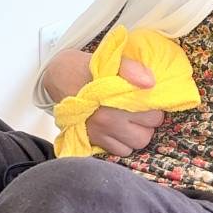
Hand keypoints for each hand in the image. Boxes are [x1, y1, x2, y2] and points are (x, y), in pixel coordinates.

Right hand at [43, 48, 165, 156]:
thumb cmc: (87, 68)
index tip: (147, 99)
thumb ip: (131, 68)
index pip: (152, 114)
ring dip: (137, 134)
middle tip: (141, 110)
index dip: (154, 106)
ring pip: (136, 144)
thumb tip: (151, 83)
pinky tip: (120, 130)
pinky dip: (124, 143)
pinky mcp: (94, 141)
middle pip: (146, 132)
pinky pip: (121, 152)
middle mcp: (107, 121)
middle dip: (148, 122)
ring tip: (132, 121)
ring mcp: (100, 133)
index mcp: (114, 100)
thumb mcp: (109, 61)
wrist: (58, 77)